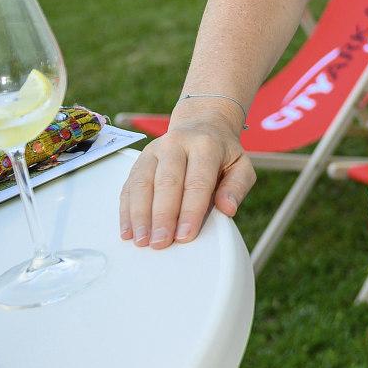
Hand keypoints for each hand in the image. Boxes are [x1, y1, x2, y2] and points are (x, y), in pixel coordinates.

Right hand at [119, 112, 254, 248]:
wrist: (202, 125)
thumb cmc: (222, 153)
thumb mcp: (241, 166)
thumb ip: (237, 188)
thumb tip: (228, 209)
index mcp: (205, 145)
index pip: (197, 181)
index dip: (190, 211)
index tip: (185, 235)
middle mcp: (176, 144)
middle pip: (166, 182)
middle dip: (162, 216)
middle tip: (160, 243)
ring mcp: (154, 151)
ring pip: (142, 183)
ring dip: (139, 215)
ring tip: (141, 240)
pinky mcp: (139, 160)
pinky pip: (129, 186)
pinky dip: (126, 210)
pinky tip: (128, 230)